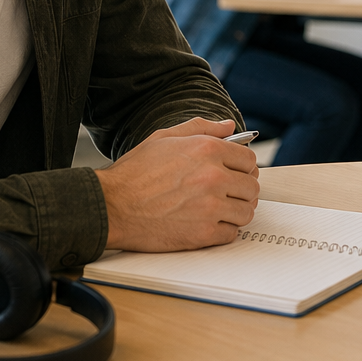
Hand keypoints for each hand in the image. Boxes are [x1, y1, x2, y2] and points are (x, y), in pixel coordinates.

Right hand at [96, 117, 260, 250]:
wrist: (110, 206)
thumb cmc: (134, 173)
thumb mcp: (165, 138)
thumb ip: (201, 128)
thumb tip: (229, 126)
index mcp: (207, 150)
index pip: (249, 160)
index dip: (242, 168)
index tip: (234, 174)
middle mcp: (213, 177)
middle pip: (251, 186)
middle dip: (240, 190)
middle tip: (225, 194)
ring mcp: (210, 207)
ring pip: (246, 211)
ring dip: (234, 211)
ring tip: (216, 209)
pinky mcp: (203, 234)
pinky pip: (232, 233)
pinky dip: (223, 231)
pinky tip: (207, 224)